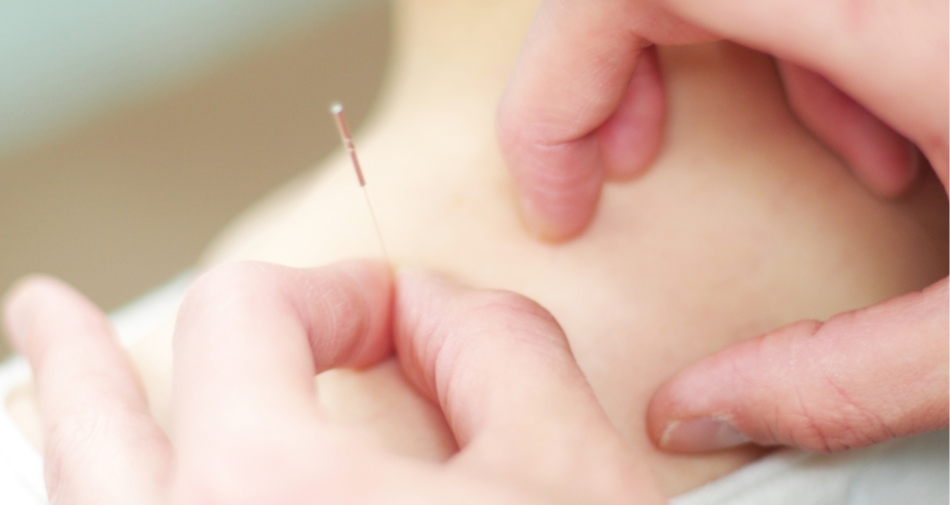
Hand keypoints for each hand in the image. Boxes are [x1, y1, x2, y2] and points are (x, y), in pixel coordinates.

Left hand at [2, 261, 663, 503]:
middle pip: (95, 430)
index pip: (245, 316)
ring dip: (71, 442)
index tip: (397, 317)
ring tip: (40, 378)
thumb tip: (441, 307)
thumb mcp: (568, 479)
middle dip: (87, 363)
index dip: (335, 291)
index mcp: (259, 495)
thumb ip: (501, 349)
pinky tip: (118, 493)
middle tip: (49, 316)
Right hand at [499, 0, 948, 453]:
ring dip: (685, 57)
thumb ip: (841, 377)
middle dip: (593, 70)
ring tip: (705, 151)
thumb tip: (704, 413)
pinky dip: (789, 59)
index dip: (555, 81)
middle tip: (604, 169)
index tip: (563, 185)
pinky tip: (855, 142)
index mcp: (877, 19)